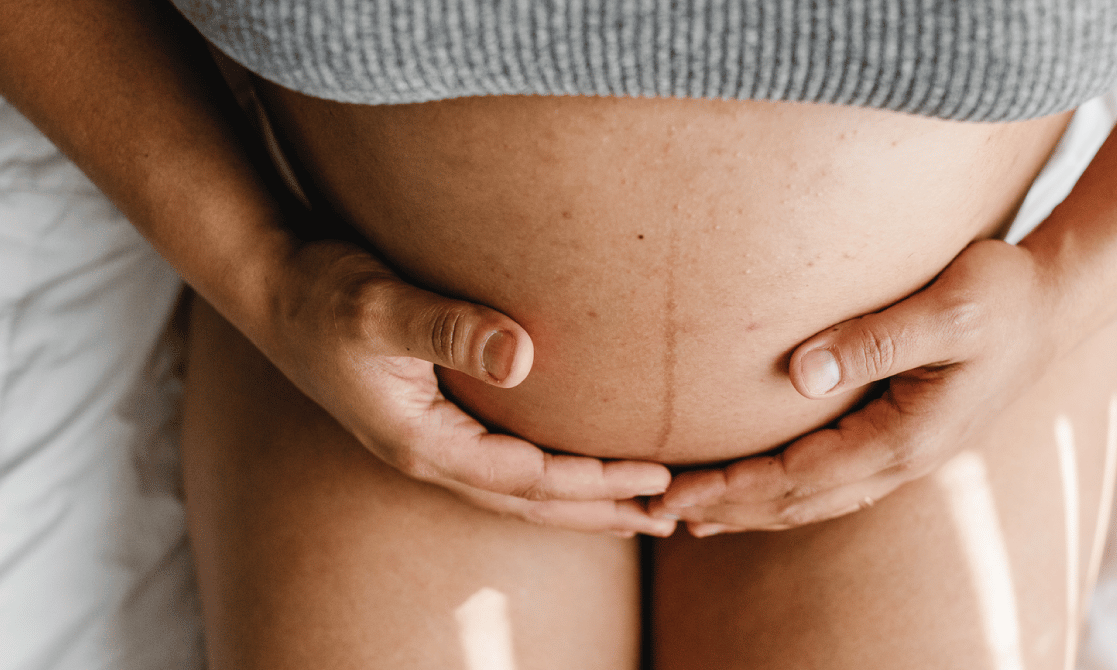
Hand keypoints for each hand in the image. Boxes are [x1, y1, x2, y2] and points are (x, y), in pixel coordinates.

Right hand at [253, 238, 675, 536]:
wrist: (273, 286)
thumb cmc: (325, 291)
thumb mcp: (382, 305)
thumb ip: (449, 327)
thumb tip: (523, 356)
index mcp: (424, 442)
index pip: (529, 479)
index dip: (595, 482)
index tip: (656, 477)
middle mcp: (429, 454)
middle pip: (531, 503)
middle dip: (601, 512)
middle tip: (669, 521)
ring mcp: (428, 442)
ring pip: (519, 489)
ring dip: (579, 502)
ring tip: (636, 510)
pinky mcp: (431, 420)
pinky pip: (504, 464)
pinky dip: (549, 474)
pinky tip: (572, 466)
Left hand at [652, 239, 1062, 534]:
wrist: (1055, 304)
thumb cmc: (1003, 296)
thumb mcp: (948, 308)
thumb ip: (874, 338)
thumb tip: (800, 371)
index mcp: (906, 438)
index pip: (797, 477)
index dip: (730, 489)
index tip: (672, 493)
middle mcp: (903, 460)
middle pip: (796, 502)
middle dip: (725, 509)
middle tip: (655, 511)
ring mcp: (905, 455)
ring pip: (812, 500)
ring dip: (750, 510)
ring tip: (691, 516)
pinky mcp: (904, 439)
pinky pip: (831, 481)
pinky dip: (783, 493)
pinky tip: (758, 490)